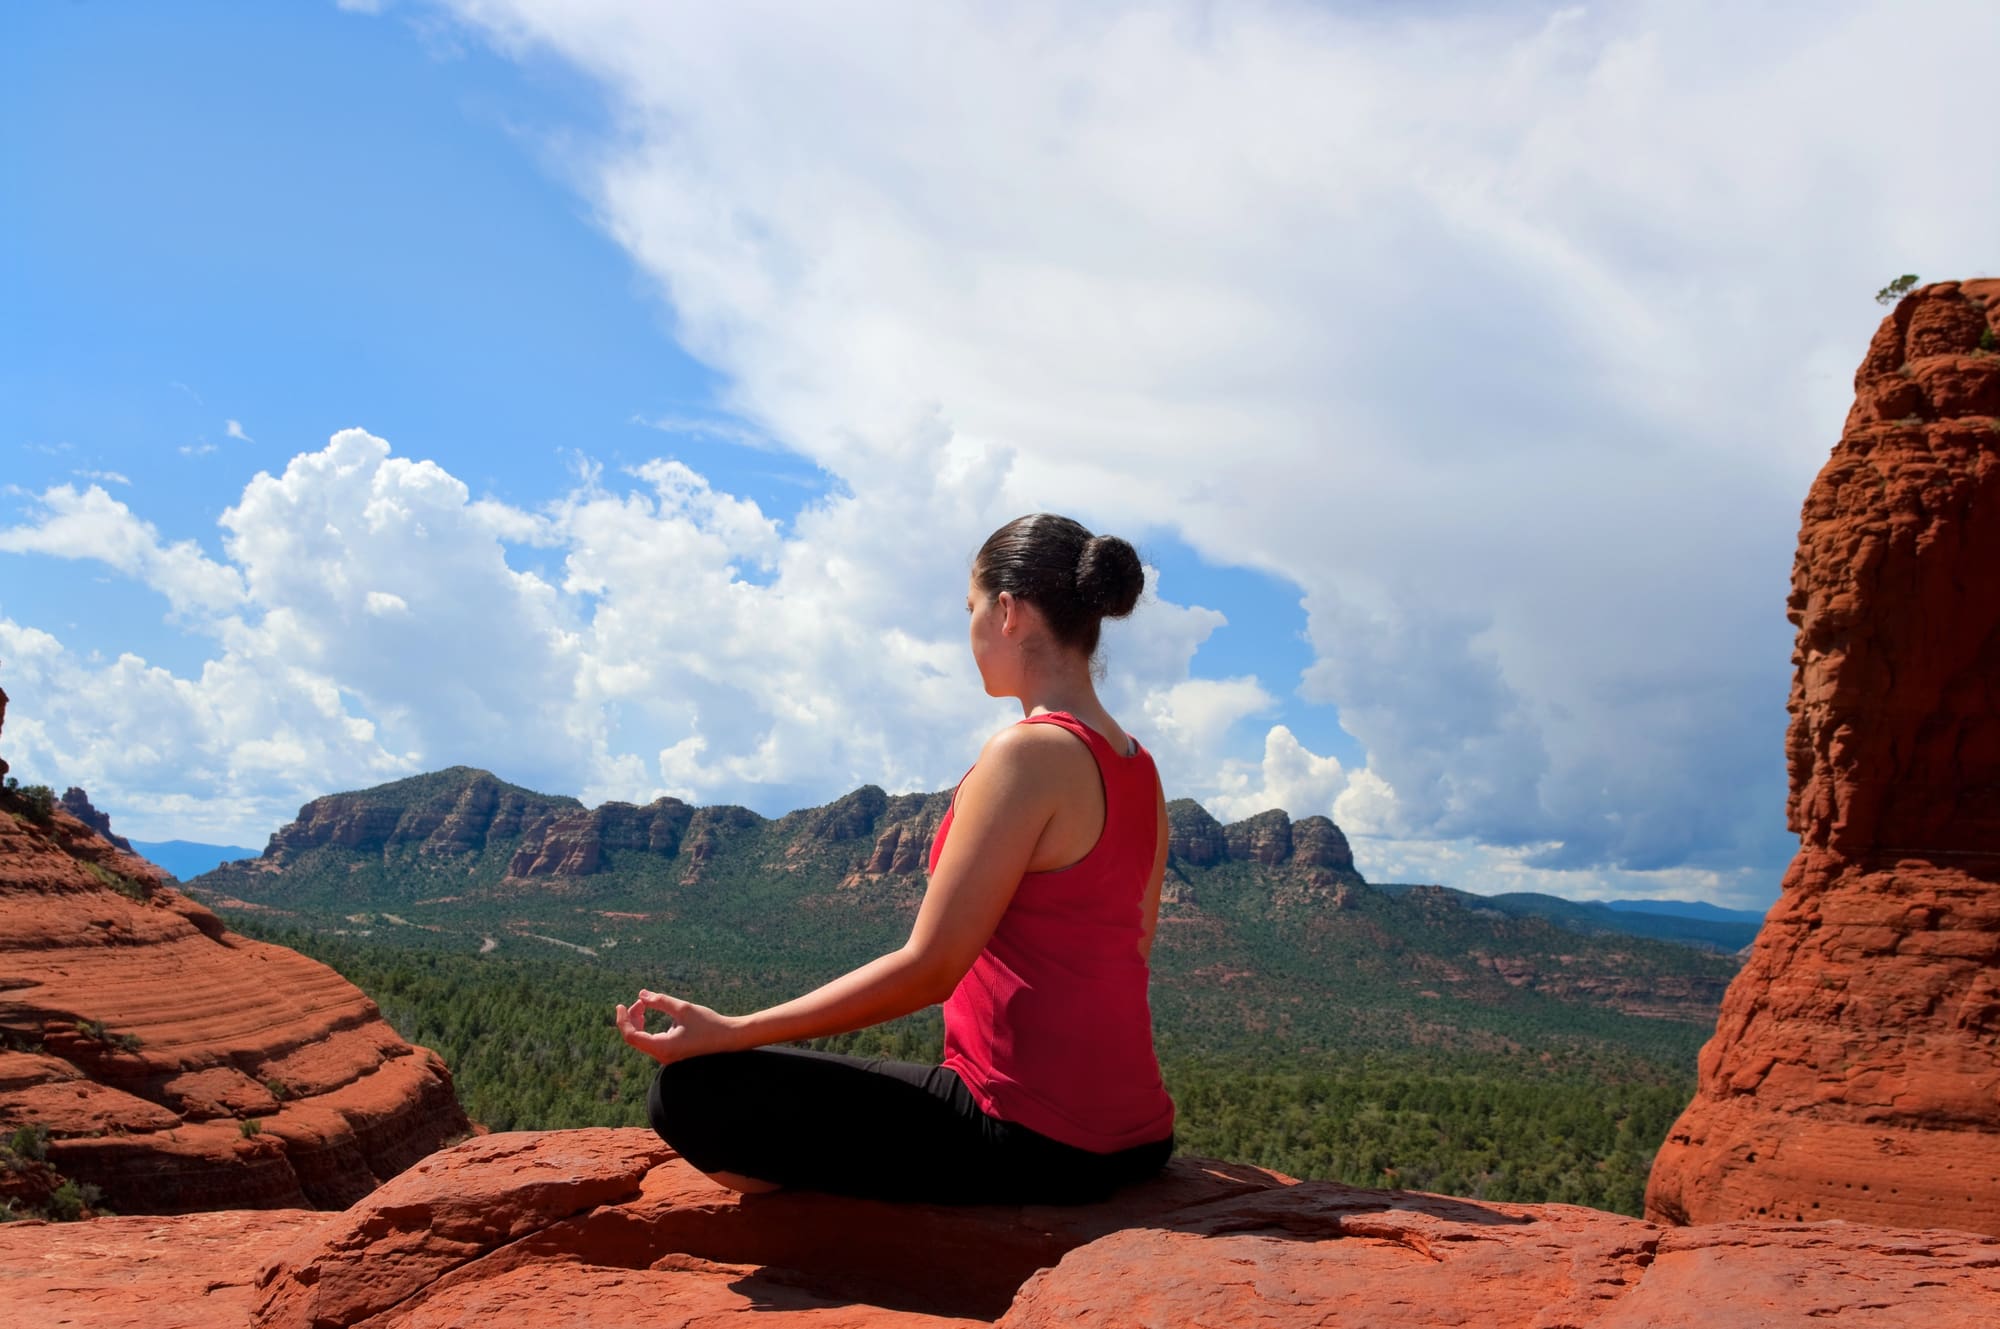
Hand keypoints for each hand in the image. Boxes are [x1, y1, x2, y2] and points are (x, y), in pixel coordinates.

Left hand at [614, 989, 740, 1065]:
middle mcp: (662, 1057)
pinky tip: (650, 1015)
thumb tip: (641, 994)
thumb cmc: (709, 1024)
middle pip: (635, 1038)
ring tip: (644, 1005)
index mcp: (663, 1047)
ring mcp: (666, 1057)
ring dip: (639, 1022)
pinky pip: (651, 1042)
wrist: (730, 1039)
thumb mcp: (683, 1008)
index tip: (620, 1005)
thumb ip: (660, 1001)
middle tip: (641, 1001)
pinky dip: (647, 1028)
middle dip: (632, 1017)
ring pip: (642, 1040)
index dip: (622, 1020)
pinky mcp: (671, 1054)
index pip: (631, 1036)